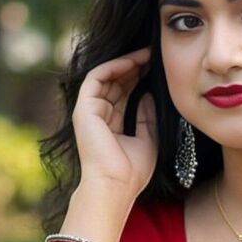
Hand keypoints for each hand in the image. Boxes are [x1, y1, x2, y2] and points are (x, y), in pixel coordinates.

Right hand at [72, 47, 157, 197]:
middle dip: (135, 67)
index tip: (158, 67)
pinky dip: (114, 67)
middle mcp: (98, 116)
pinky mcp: (83, 108)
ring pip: (106, 77)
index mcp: (111, 125)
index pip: (124, 94)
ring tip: (148, 54)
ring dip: (127, 63)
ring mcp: (89, 112)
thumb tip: (149, 93)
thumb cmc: (132, 171)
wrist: (116, 186)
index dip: (140, 78)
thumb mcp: (148, 139)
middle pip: (116, 83)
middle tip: (155, 55)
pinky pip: (97, 77)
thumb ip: (147, 116)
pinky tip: (134, 61)